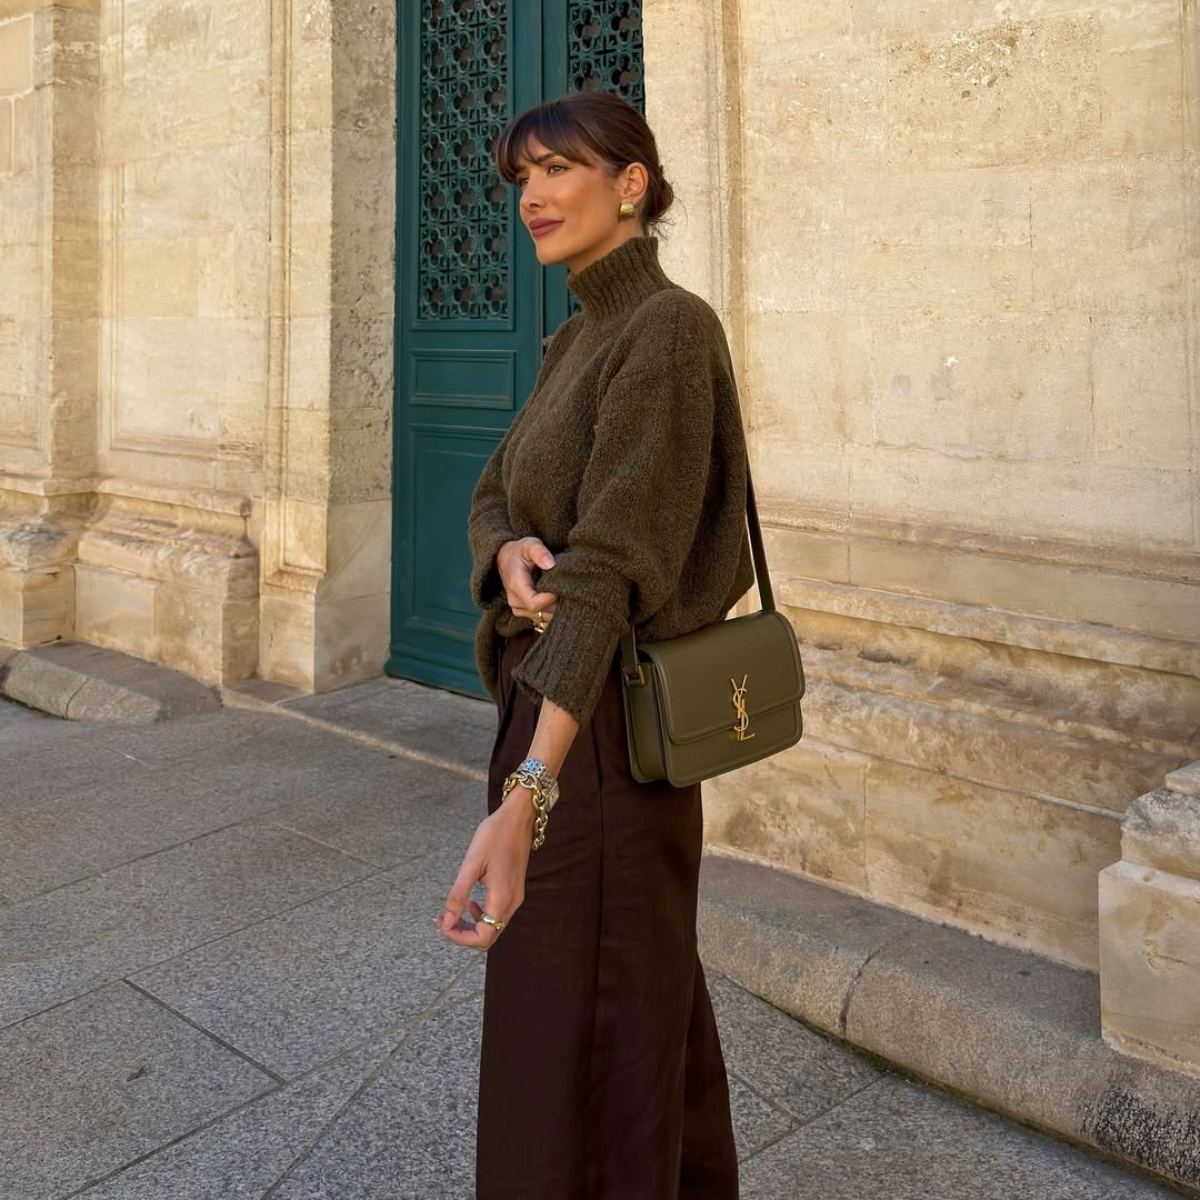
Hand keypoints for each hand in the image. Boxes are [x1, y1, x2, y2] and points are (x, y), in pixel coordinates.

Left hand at [436, 788, 535, 950]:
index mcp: (502, 898)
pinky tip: (470, 902)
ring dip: (471, 926)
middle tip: (443, 920)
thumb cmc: (495, 835)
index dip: (459, 938)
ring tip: (453, 914)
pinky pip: (497, 915)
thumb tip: (447, 922)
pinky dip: (481, 916)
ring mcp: (515, 897)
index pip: (482, 937)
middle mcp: (512, 903)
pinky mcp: (514, 890)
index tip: (442, 924)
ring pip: (493, 927)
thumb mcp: (471, 863)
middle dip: (463, 934)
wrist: (519, 817)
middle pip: (489, 936)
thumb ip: (458, 895)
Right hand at [498, 537, 558, 623]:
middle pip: (543, 612)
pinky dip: (552, 609)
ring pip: (545, 617)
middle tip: (566, 585)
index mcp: (516, 586)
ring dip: (556, 606)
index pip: (535, 604)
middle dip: (557, 601)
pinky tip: (555, 595)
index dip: (551, 598)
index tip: (561, 585)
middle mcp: (515, 602)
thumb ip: (539, 551)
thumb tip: (550, 564)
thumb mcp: (529, 544)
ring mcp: (519, 610)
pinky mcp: (524, 613)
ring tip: (560, 589)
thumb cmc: (520, 552)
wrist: (506, 560)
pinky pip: (543, 618)